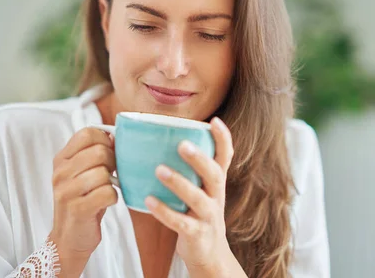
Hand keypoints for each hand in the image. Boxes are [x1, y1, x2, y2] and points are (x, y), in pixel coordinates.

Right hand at [49, 128, 117, 277]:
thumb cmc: (82, 200)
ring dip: (111, 183)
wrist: (69, 238)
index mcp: (61, 159)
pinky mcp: (77, 209)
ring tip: (104, 189)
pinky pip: (108, 193)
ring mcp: (66, 191)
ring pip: (104, 173)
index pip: (87, 133)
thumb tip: (115, 135)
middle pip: (99, 152)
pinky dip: (112, 198)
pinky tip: (104, 202)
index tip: (108, 153)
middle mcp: (60, 172)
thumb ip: (94, 153)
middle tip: (108, 174)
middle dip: (112, 162)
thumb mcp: (83, 173)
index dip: (105, 140)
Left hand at [144, 117, 236, 275]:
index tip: (214, 121)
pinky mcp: (197, 234)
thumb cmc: (197, 213)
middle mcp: (217, 196)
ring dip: (179, 183)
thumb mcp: (201, 189)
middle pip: (215, 175)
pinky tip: (148, 200)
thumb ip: (188, 169)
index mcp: (217, 182)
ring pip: (198, 198)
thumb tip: (153, 142)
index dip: (223, 139)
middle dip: (200, 159)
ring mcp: (209, 216)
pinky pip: (181, 223)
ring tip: (159, 170)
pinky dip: (165, 212)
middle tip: (182, 144)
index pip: (225, 157)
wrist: (209, 254)